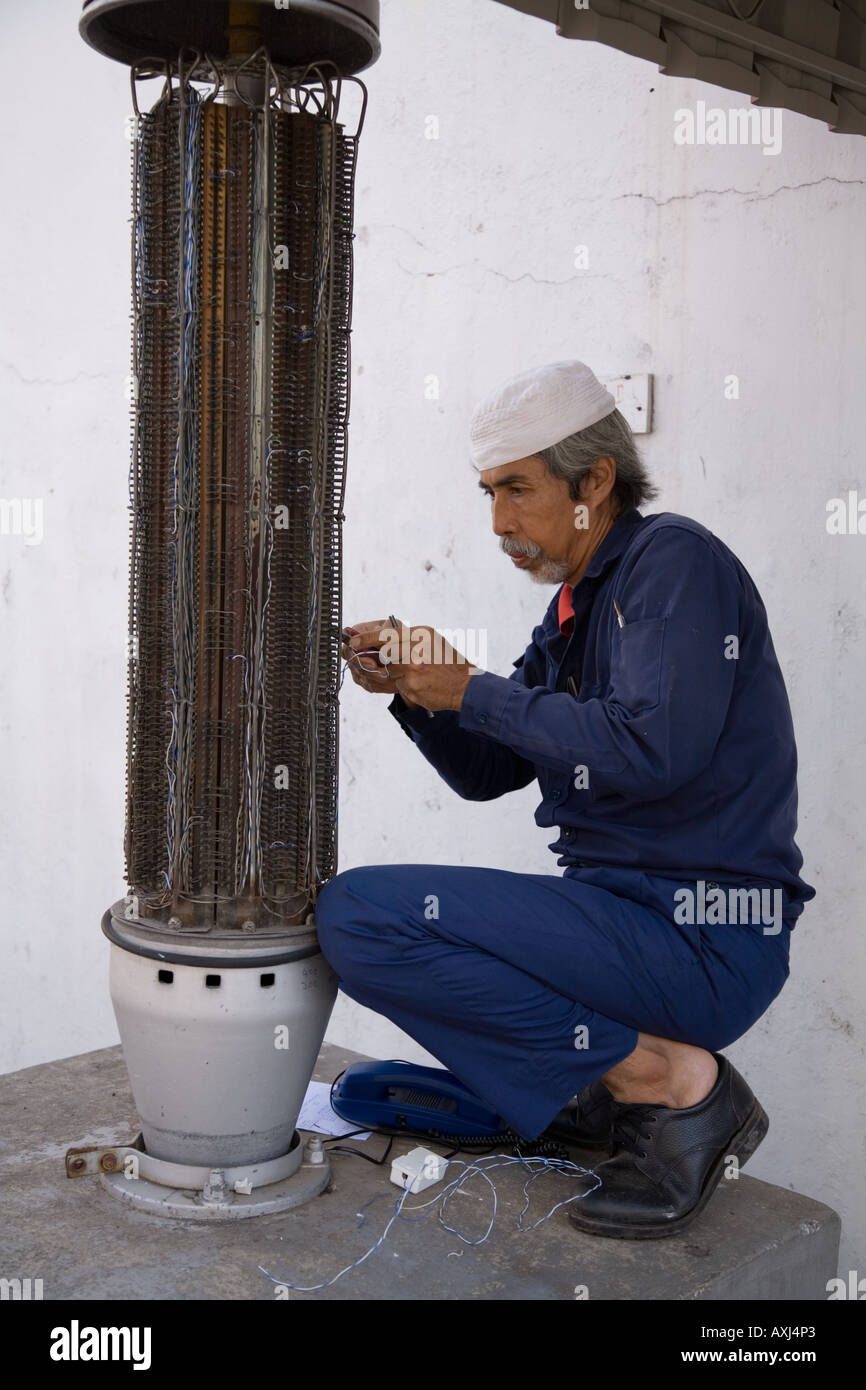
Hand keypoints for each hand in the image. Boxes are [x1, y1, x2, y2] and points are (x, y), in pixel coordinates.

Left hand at [344, 618, 479, 711]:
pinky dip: (405, 684)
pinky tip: (420, 683)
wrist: (464, 686)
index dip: (366, 638)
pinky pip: (397, 685)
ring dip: (397, 673)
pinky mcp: (411, 688)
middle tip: (390, 660)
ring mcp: (412, 671)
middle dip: (384, 658)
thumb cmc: (448, 662)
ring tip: (416, 673)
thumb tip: (379, 639)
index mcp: (420, 635)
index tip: (353, 641)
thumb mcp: (431, 640)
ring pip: (389, 671)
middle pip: (384, 654)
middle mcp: (415, 651)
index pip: (385, 634)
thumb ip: (407, 637)